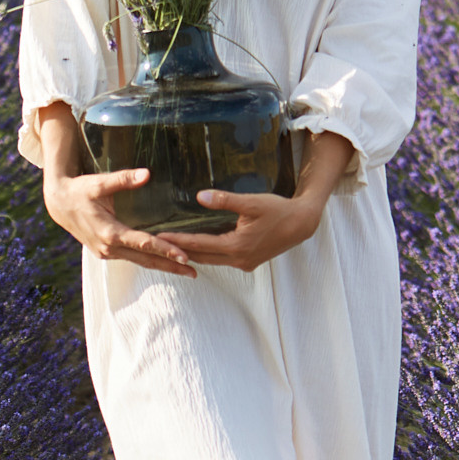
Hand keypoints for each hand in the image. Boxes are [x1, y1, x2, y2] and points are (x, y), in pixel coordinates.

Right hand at [43, 166, 198, 276]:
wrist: (58, 204)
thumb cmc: (80, 190)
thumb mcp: (99, 183)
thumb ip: (123, 179)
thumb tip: (147, 174)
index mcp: (109, 233)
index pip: (144, 243)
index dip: (166, 250)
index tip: (185, 256)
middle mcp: (109, 248)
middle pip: (146, 260)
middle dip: (171, 267)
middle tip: (194, 272)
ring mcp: (106, 253)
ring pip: (140, 262)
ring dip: (163, 267)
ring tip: (186, 271)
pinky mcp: (106, 253)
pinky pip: (132, 258)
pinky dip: (149, 260)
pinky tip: (164, 262)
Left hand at [158, 186, 323, 272]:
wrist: (302, 224)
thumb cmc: (278, 210)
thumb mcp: (251, 202)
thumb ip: (224, 200)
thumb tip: (199, 196)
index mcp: (236, 247)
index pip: (199, 245)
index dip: (178, 240)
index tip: (158, 236)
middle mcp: (238, 260)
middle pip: (201, 257)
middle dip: (179, 250)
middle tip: (157, 244)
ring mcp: (244, 263)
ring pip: (211, 261)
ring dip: (192, 253)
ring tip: (171, 246)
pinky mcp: (248, 261)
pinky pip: (221, 259)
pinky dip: (207, 253)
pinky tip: (197, 246)